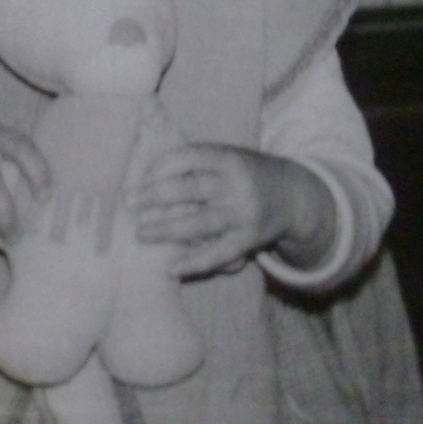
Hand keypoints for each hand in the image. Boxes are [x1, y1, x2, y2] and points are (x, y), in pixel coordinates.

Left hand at [131, 144, 334, 279]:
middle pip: (189, 190)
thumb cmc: (246, 173)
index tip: (140, 178)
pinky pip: (217, 254)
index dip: (160, 167)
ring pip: (198, 224)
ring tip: (141, 233)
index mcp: (228, 158)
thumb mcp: (226, 156)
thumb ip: (193, 161)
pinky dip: (193, 263)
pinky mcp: (248, 240)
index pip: (187, 157)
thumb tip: (146, 166)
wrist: (293, 196)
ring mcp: (243, 214)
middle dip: (155, 197)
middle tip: (129, 204)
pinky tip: (171, 268)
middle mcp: (236, 184)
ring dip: (166, 230)